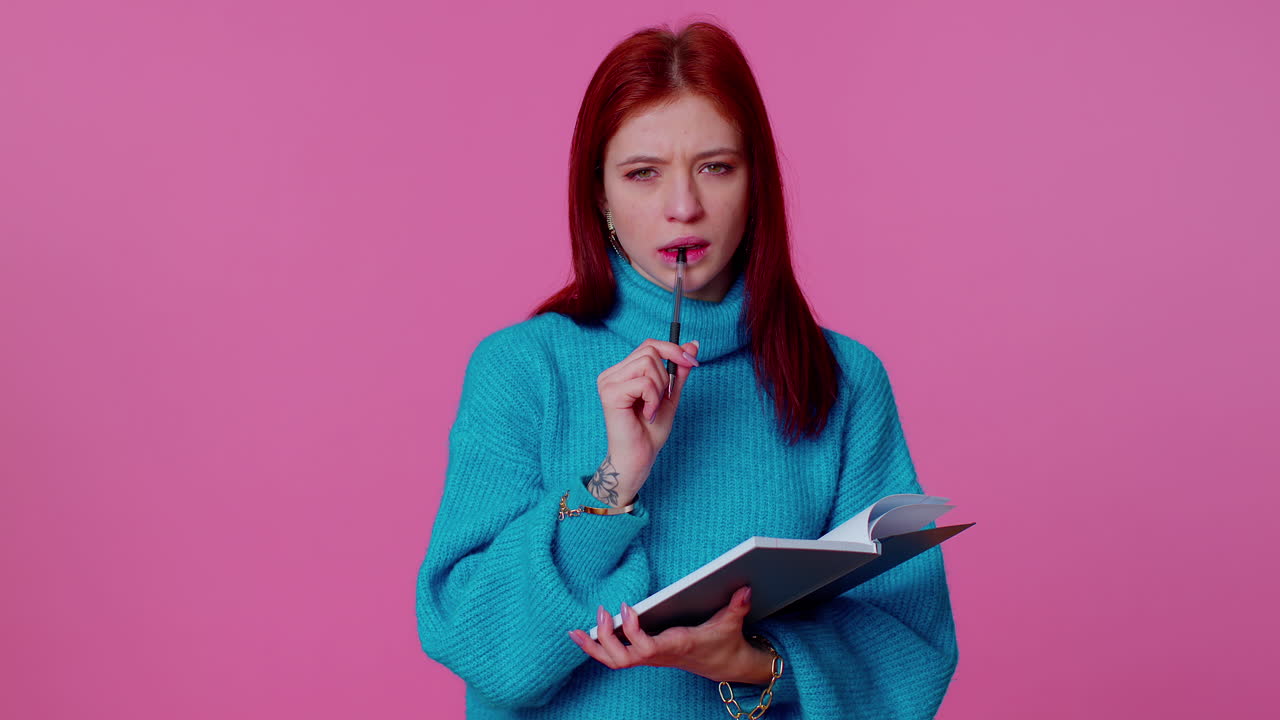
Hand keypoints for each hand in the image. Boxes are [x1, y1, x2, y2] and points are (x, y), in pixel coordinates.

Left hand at [567, 586, 773, 683]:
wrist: (725, 666)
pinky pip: (615, 656)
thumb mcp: (731, 623)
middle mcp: (659, 655)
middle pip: (622, 659)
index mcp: (676, 646)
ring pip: (614, 660)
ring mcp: (649, 657)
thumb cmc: (723, 643)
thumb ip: (737, 606)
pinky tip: (582, 635)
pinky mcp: (644, 655)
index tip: (626, 607)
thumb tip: (744, 587)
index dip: (632, 631)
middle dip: (606, 638)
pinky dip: (596, 647)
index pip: (648, 647)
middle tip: (601, 612)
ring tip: (576, 629)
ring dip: (594, 646)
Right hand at [591, 339, 699, 505]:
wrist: (639, 458)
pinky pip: (644, 383)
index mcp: (622, 372)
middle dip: (665, 375)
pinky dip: (653, 400)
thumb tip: (694, 344)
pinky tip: (647, 414)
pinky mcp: (610, 394)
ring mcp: (608, 383)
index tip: (693, 362)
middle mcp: (611, 374)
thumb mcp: (670, 395)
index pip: (649, 345)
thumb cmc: (650, 431)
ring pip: (648, 364)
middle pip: (650, 351)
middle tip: (660, 400)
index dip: (673, 349)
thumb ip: (679, 370)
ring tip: (651, 409)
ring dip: (659, 389)